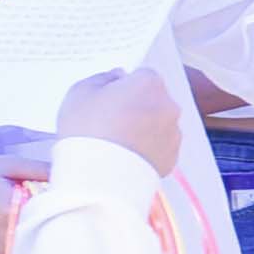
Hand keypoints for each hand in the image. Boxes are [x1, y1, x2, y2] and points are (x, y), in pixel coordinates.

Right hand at [55, 68, 185, 170]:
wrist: (100, 177)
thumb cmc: (87, 130)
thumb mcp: (80, 92)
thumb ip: (102, 78)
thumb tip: (117, 76)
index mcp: (149, 84)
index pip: (142, 76)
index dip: (124, 87)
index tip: (108, 100)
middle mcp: (168, 105)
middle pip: (153, 100)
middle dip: (136, 107)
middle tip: (110, 122)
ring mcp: (173, 133)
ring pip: (158, 124)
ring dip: (144, 129)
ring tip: (117, 143)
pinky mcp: (172, 158)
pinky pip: (160, 147)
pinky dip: (147, 150)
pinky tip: (126, 157)